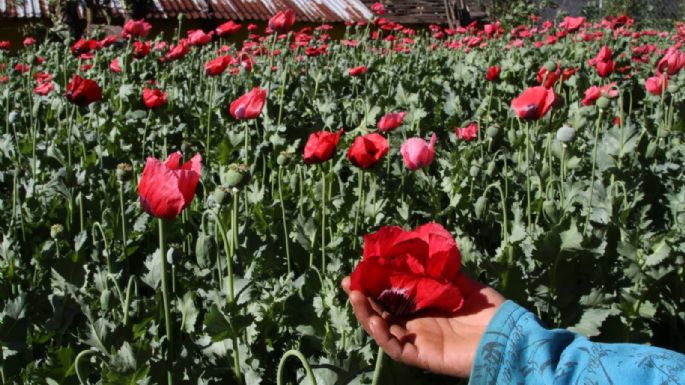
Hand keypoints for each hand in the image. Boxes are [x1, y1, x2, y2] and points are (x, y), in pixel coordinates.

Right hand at [342, 272, 504, 377]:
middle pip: (380, 313)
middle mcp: (416, 325)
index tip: (359, 269)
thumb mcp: (462, 282)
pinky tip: (375, 320)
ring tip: (357, 297)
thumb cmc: (489, 311)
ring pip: (382, 331)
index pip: (390, 297)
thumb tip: (418, 250)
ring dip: (366, 314)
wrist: (510, 334)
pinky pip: (395, 349)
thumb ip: (440, 271)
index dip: (373, 285)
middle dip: (362, 298)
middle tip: (349, 282)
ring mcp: (417, 341)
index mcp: (423, 308)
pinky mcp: (422, 356)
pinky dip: (382, 336)